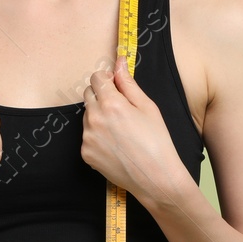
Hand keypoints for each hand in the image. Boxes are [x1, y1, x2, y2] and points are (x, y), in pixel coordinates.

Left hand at [80, 57, 187, 207]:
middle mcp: (94, 119)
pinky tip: (115, 144)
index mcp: (111, 104)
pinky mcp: (85, 153)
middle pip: (88, 94)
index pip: (96, 78)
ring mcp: (87, 138)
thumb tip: (119, 63)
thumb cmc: (157, 142)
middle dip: (101, 95)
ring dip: (98, 116)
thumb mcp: (148, 107)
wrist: (155, 177)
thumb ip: (129, 84)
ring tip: (120, 130)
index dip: (107, 79)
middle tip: (120, 108)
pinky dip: (97, 136)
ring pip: (87, 116)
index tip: (115, 85)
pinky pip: (87, 136)